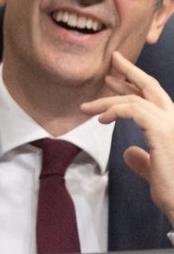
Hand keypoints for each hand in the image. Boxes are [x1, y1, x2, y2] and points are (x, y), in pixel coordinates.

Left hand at [81, 51, 173, 222]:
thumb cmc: (173, 192)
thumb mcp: (155, 173)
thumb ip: (143, 160)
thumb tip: (128, 152)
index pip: (155, 98)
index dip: (136, 83)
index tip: (116, 75)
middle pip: (151, 87)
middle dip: (130, 71)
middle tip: (112, 61)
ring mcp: (171, 124)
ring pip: (135, 99)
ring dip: (108, 100)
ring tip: (87, 106)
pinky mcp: (163, 131)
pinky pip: (133, 110)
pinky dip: (114, 110)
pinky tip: (102, 119)